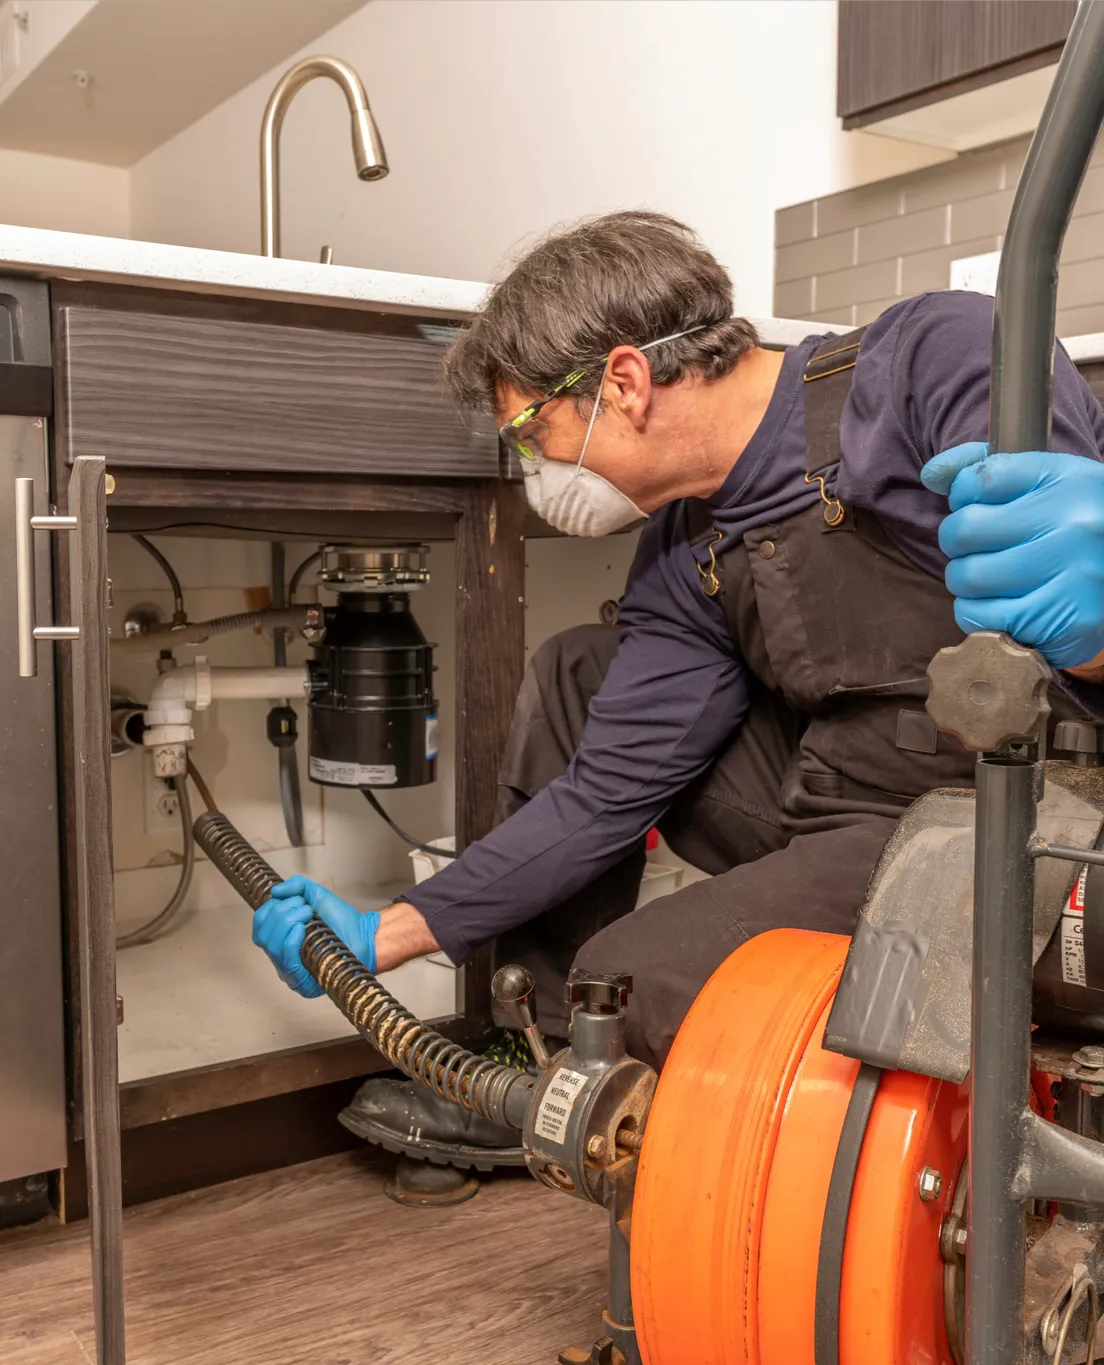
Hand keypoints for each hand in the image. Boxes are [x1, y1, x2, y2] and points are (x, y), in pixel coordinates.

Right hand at [252, 876, 379, 997]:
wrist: (364, 935)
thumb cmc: (342, 920)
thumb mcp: (315, 895)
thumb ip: (295, 886)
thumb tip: (274, 892)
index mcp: (281, 939)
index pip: (260, 926)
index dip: (270, 909)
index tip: (292, 900)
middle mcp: (282, 957)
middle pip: (264, 935)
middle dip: (282, 913)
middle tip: (306, 907)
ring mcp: (291, 971)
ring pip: (272, 946)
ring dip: (288, 922)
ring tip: (308, 914)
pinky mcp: (303, 982)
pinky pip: (287, 962)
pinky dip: (290, 941)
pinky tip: (301, 929)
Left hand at [921, 441, 1103, 669]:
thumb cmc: (1077, 531)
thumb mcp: (1048, 487)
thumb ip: (988, 472)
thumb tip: (931, 473)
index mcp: (1069, 480)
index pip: (980, 479)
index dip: (963, 497)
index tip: (976, 508)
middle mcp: (1074, 524)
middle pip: (964, 530)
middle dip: (958, 544)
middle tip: (979, 551)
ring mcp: (1075, 574)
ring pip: (967, 577)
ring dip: (966, 583)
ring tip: (992, 581)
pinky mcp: (1067, 621)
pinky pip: (981, 617)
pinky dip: (978, 615)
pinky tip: (1003, 607)